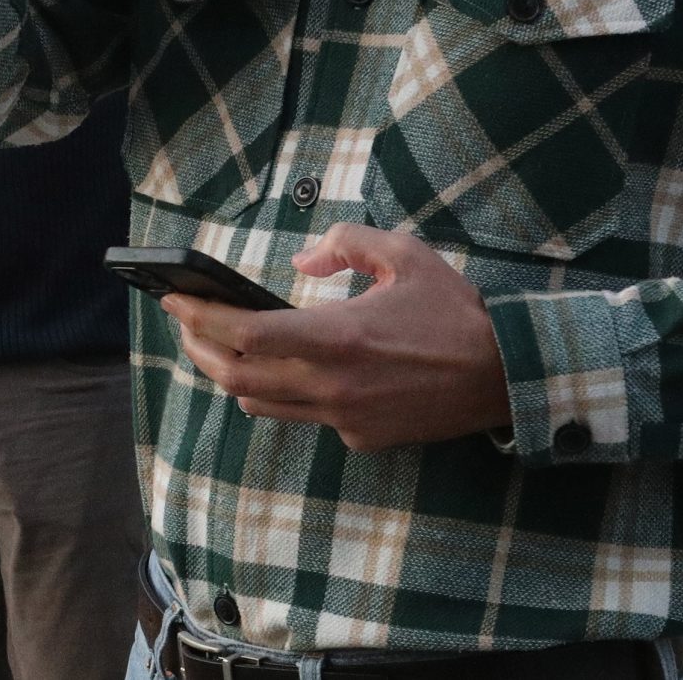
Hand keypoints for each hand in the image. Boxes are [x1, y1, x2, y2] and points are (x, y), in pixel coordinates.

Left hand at [160, 226, 512, 452]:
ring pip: (263, 404)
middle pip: (237, 378)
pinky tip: (288, 368)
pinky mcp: (363, 439)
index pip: (244, 335)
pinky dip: (286, 392)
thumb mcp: (404, 254)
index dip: (201, 317)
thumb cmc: (454, 312)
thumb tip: (300, 262)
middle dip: (198, 349)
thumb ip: (345, 244)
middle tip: (183, 322)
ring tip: (218, 345)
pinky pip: (307, 416)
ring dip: (232, 375)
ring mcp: (346, 419)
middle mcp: (332, 386)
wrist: (508, 377)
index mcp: (336, 338)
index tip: (174, 299)